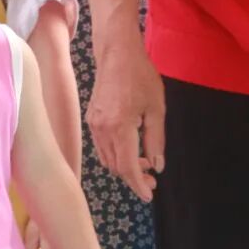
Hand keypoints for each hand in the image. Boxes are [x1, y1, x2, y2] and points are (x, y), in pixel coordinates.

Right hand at [88, 35, 164, 202]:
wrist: (116, 53)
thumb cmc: (141, 76)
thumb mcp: (157, 108)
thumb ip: (156, 140)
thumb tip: (157, 166)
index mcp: (120, 126)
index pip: (127, 166)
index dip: (138, 184)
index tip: (149, 195)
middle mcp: (102, 129)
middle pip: (116, 167)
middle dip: (134, 177)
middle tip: (153, 179)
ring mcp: (93, 125)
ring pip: (107, 159)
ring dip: (124, 167)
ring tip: (145, 163)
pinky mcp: (91, 121)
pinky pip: (102, 148)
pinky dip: (115, 155)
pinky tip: (130, 150)